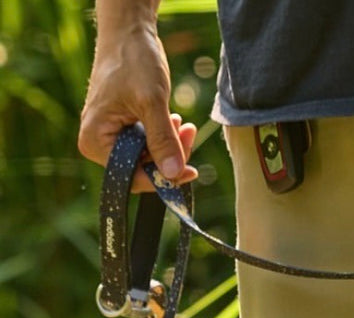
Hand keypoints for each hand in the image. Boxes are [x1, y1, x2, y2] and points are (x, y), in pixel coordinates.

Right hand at [78, 18, 197, 191]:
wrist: (129, 34)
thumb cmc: (133, 61)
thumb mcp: (151, 102)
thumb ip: (162, 140)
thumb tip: (173, 174)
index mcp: (94, 141)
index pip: (131, 178)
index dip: (162, 179)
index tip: (189, 172)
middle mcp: (98, 144)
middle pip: (143, 170)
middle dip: (170, 157)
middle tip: (189, 135)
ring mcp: (112, 137)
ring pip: (150, 159)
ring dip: (172, 146)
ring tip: (183, 124)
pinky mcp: (125, 131)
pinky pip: (150, 145)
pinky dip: (166, 137)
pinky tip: (176, 121)